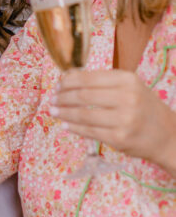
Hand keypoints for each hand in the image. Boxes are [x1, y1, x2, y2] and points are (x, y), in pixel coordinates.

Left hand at [51, 69, 175, 172]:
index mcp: (127, 80)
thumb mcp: (130, 87)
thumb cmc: (144, 108)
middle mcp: (127, 97)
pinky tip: (66, 124)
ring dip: (64, 112)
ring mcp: (124, 119)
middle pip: (83, 95)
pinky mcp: (119, 138)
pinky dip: (74, 127)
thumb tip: (68, 78)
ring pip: (83, 114)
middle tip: (52, 99)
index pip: (88, 78)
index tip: (58, 85)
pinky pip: (89, 131)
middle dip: (63, 97)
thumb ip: (103, 82)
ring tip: (53, 111)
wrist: (168, 135)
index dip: (68, 81)